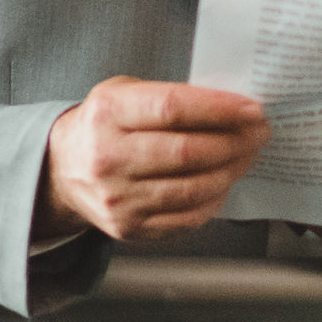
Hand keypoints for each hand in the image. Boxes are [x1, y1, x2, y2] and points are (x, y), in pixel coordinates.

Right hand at [37, 78, 270, 241]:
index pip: (172, 108)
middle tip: (260, 132)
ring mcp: (118, 198)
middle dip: (235, 141)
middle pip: (188, 152)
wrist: (61, 170)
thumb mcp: (124, 93)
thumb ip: (170, 96)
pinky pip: (186, 218)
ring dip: (232, 170)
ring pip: (192, 188)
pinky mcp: (128, 228)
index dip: (219, 109)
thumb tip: (233, 106)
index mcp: (108, 113)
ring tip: (248, 155)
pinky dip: (214, 199)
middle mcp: (108, 157)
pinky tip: (224, 182)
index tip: (253, 109)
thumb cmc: (106, 124)